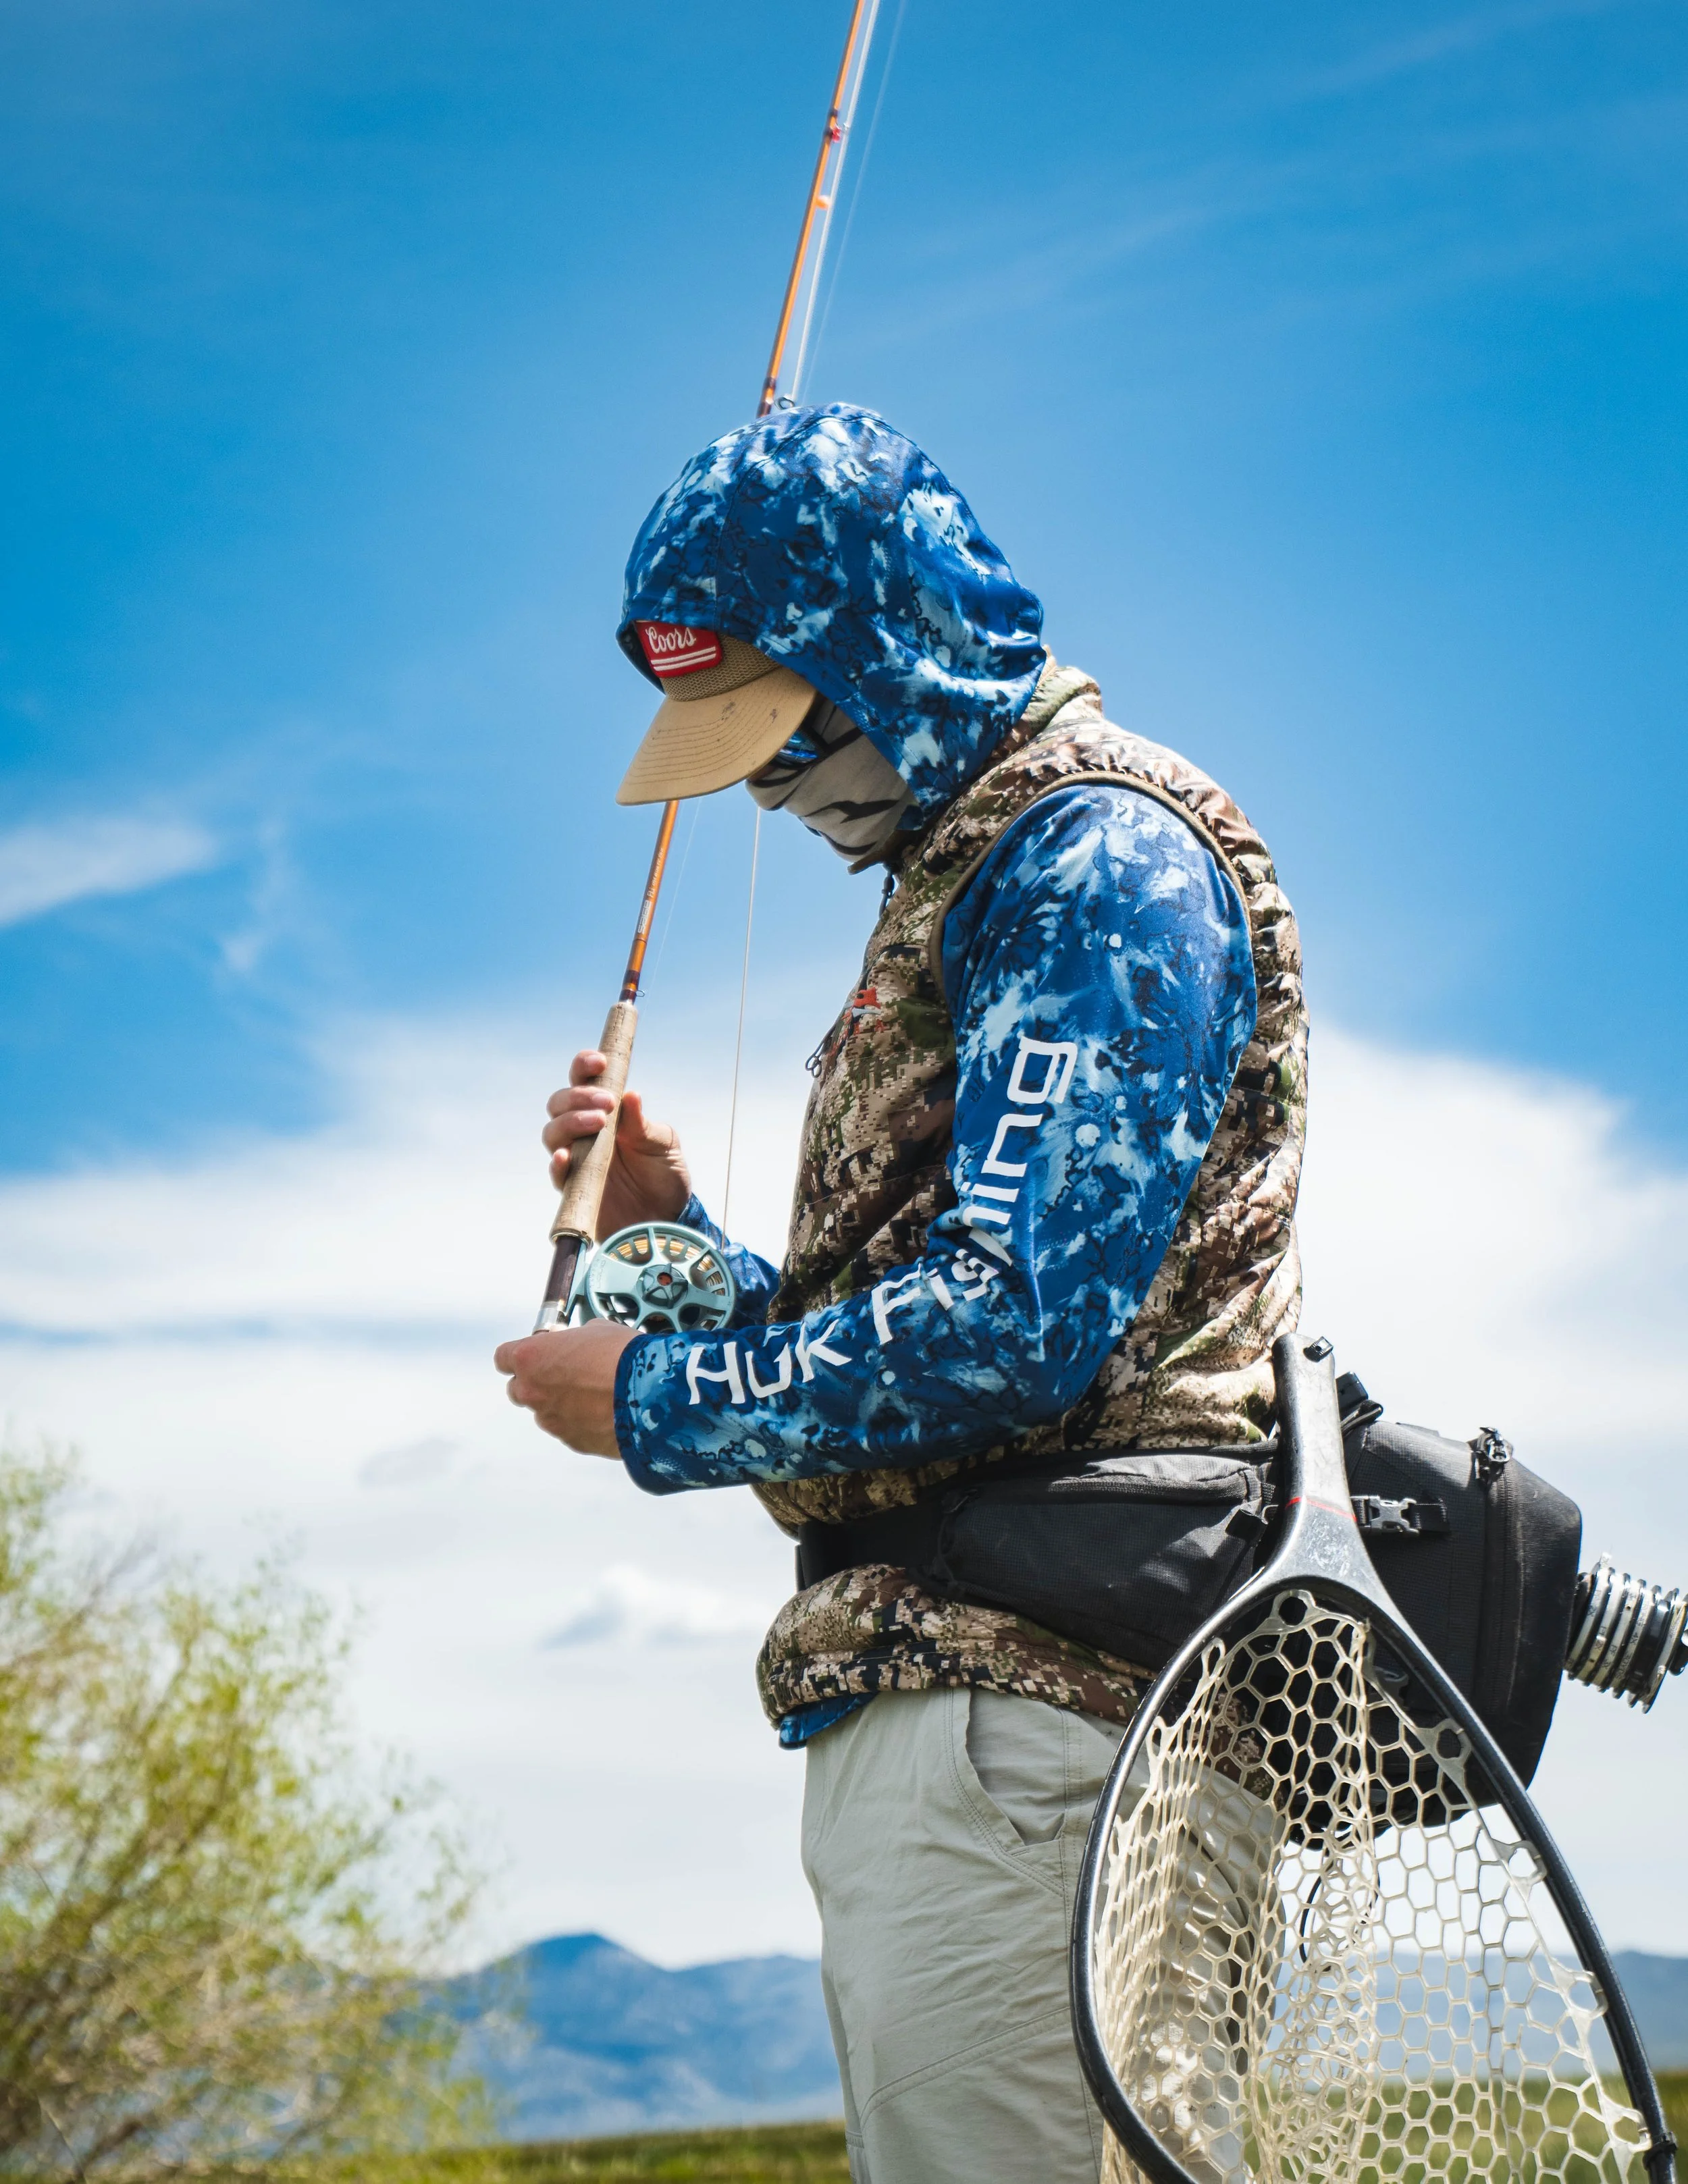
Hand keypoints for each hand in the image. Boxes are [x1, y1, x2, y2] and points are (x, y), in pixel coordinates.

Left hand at [494, 1322, 633, 1454]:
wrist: (651, 1393)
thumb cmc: (623, 1356)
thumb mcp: (597, 1330)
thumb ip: (577, 1340)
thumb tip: (581, 1345)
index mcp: (531, 1358)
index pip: (504, 1357)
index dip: (520, 1354)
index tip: (535, 1352)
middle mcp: (533, 1391)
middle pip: (518, 1388)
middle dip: (535, 1381)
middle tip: (563, 1372)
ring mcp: (551, 1420)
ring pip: (544, 1412)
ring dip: (559, 1403)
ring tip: (591, 1394)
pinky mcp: (573, 1441)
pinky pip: (569, 1429)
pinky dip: (581, 1421)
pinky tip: (604, 1410)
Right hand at [542, 1050, 690, 1236]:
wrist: (667, 1216)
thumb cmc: (664, 1174)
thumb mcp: (663, 1144)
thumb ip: (643, 1123)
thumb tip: (631, 1094)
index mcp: (605, 1112)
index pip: (583, 1081)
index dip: (584, 1066)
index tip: (599, 1062)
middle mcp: (584, 1131)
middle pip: (559, 1103)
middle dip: (578, 1097)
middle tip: (606, 1103)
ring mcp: (577, 1158)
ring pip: (552, 1132)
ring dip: (569, 1122)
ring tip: (598, 1124)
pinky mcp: (574, 1188)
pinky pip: (556, 1173)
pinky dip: (556, 1163)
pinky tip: (566, 1155)